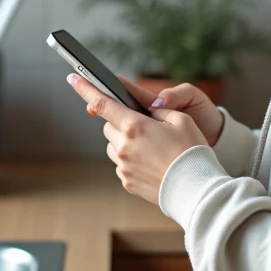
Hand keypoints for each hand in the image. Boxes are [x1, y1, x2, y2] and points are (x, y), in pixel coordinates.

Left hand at [66, 73, 207, 204]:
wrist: (196, 191)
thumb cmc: (191, 152)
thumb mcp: (181, 120)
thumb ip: (158, 111)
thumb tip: (146, 111)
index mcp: (134, 126)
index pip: (102, 103)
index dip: (86, 89)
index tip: (73, 79)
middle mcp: (123, 146)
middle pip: (109, 126)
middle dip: (121, 122)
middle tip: (143, 125)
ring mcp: (123, 166)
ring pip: (113, 146)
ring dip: (124, 141)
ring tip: (151, 147)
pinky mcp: (127, 182)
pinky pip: (121, 164)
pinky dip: (131, 159)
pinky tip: (151, 162)